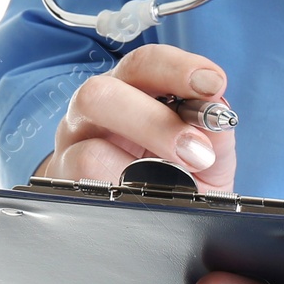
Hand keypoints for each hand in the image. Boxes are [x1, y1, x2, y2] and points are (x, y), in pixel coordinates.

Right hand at [40, 45, 235, 192]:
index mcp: (132, 88)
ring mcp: (73, 141)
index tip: (213, 84)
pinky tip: (144, 194)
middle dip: (155, 120)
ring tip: (177, 178)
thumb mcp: (207, 155)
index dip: (179, 68)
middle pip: (103, 90)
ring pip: (88, 136)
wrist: (151, 220)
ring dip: (138, 156)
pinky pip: (84, 171)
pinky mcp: (64, 175)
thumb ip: (215, 133)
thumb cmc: (178, 177)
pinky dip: (121, 182)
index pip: (146, 63)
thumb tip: (218, 115)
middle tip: (197, 149)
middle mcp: (96, 108)